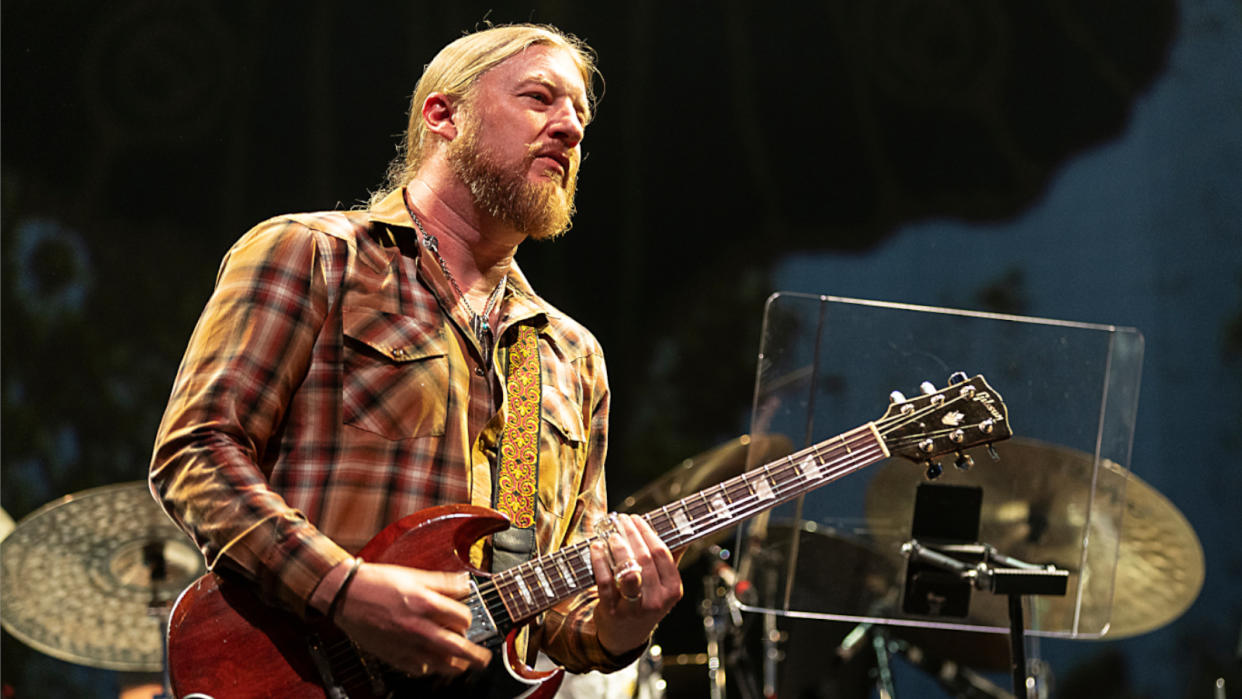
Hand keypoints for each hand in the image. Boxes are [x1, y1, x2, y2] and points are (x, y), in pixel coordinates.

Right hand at [332, 562, 491, 676]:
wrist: (346, 595)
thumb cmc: (377, 582)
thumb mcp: (414, 574)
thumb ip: (443, 582)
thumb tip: (465, 584)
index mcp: (425, 603)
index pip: (462, 618)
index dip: (468, 618)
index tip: (467, 619)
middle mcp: (419, 627)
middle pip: (458, 648)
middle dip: (475, 656)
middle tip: (483, 659)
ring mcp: (407, 645)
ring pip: (441, 665)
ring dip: (456, 666)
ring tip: (462, 664)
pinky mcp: (394, 657)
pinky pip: (420, 670)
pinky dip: (430, 668)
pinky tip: (432, 661)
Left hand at [590, 514, 682, 655]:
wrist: (626, 637)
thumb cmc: (646, 602)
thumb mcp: (663, 586)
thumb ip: (669, 559)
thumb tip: (680, 528)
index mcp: (673, 590)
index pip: (662, 554)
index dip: (647, 533)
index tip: (636, 519)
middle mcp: (656, 601)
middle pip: (644, 559)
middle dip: (631, 535)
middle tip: (621, 521)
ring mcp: (634, 608)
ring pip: (627, 571)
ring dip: (618, 548)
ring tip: (611, 534)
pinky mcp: (612, 612)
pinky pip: (605, 582)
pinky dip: (599, 562)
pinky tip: (596, 548)